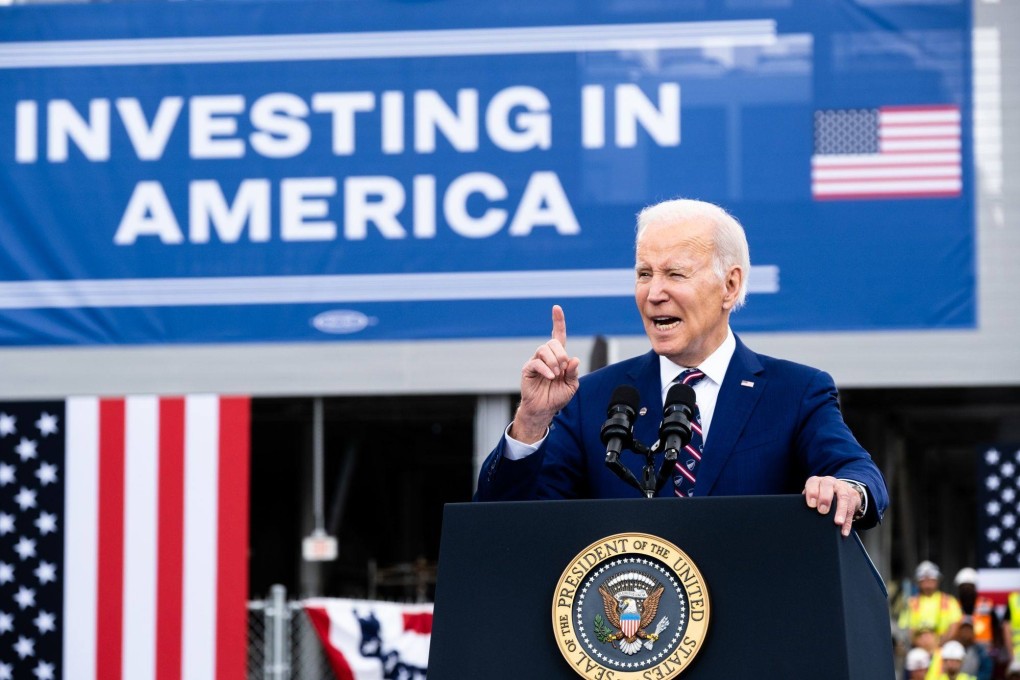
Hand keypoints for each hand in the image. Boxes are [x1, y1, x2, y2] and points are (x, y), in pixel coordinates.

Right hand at [510, 305, 580, 443]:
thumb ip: (573, 372)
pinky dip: (545, 369)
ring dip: (554, 361)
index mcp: (558, 357)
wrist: (544, 409)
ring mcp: (536, 361)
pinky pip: (536, 362)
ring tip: (555, 375)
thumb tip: (573, 359)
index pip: (558, 335)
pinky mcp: (528, 369)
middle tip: (563, 369)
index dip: (558, 321)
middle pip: (553, 342)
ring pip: (544, 349)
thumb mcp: (571, 385)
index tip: (556, 308)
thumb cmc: (557, 396)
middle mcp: (546, 356)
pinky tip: (550, 377)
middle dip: (561, 354)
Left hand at [802, 476, 861, 536]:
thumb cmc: (822, 494)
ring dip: (841, 511)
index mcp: (818, 481)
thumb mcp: (814, 493)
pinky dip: (848, 522)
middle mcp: (830, 482)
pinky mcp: (853, 496)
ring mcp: (842, 488)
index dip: (812, 492)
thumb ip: (809, 500)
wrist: (841, 488)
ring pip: (843, 498)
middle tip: (822, 511)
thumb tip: (804, 513)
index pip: (813, 482)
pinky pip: (851, 509)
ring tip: (838, 523)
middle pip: (828, 486)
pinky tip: (844, 531)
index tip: (811, 505)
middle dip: (825, 499)